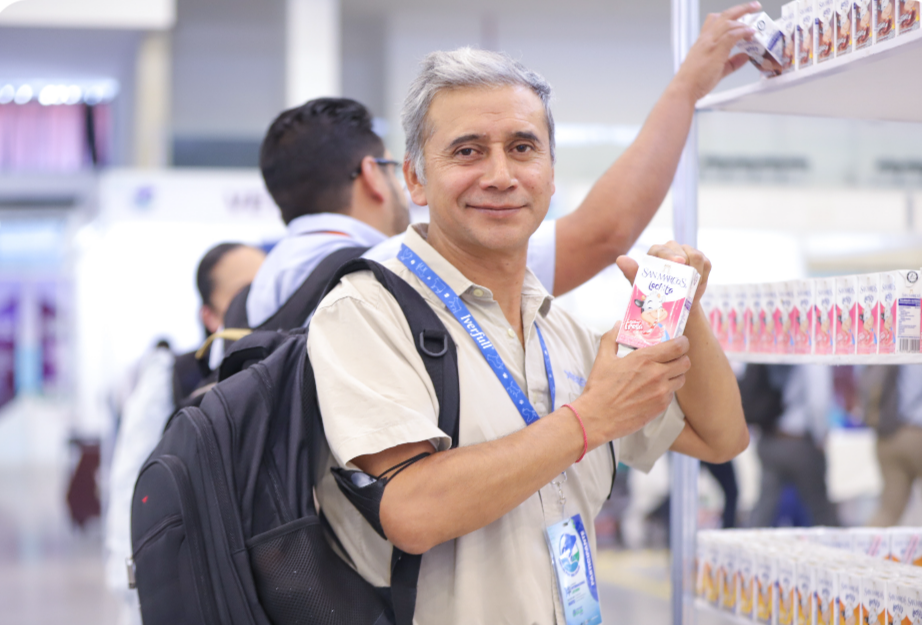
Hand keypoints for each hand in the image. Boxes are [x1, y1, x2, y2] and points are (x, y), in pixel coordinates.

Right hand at [571, 322, 690, 449]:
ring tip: (663, 375)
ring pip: (681, 379)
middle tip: (672, 358)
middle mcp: (657, 375)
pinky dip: (666, 391)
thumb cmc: (600, 388)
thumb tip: (618, 325)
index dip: (682, 343)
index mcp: (644, 359)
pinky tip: (653, 390)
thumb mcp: (603, 359)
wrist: (597, 417)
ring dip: (675, 375)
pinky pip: (672, 395)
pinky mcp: (660, 407)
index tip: (679, 342)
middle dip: (681, 358)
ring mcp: (660, 392)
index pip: (678, 347)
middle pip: (685, 362)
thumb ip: (611, 338)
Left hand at [615, 241, 712, 307]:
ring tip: (690, 286)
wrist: (674, 306)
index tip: (678, 263)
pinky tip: (696, 284)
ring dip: (695, 271)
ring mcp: (687, 254)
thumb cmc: (653, 294)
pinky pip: (706, 263)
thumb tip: (620, 259)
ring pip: (696, 255)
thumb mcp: (641, 285)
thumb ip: (632, 272)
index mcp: (655, 253)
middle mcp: (671, 250)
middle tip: (690, 274)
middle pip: (681, 248)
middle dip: (686, 262)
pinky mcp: (701, 261)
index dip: (669, 255)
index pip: (661, 249)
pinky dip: (703, 274)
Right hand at [674, 2, 762, 101]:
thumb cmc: (695, 82)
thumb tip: (745, 57)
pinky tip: (750, 33)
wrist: (684, 89)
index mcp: (703, 42)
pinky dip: (743, 32)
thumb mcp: (717, 69)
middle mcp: (706, 39)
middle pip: (725, 15)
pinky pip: (732, 35)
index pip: (715, 20)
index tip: (740, 15)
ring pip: (729, 22)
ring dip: (745, 20)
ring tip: (755, 24)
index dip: (729, 16)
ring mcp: (710, 43)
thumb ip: (732, 62)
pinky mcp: (716, 50)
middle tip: (754, 6)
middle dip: (742, 9)